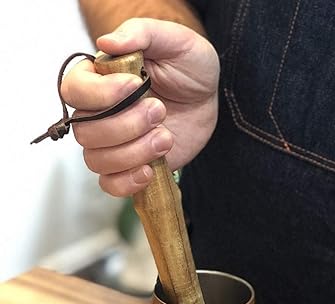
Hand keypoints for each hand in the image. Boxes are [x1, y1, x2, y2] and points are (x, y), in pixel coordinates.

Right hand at [60, 18, 218, 196]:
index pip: (74, 90)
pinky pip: (110, 185)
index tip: (136, 85)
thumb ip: (142, 34)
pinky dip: (127, 182)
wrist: (206, 97)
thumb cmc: (187, 66)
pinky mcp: (130, 165)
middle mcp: (98, 112)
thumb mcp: (173, 40)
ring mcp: (113, 143)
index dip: (101, 94)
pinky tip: (150, 169)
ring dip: (133, 152)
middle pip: (86, 131)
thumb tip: (107, 42)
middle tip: (160, 110)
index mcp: (98, 79)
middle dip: (126, 125)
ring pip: (97, 160)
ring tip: (166, 137)